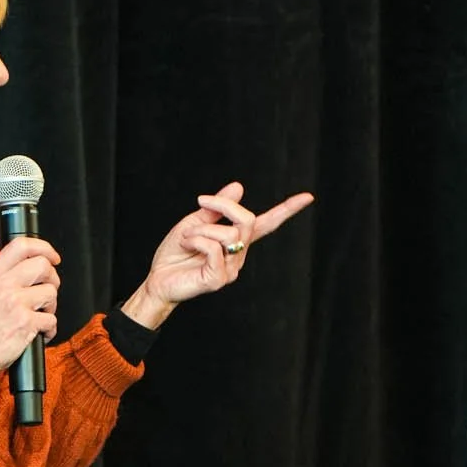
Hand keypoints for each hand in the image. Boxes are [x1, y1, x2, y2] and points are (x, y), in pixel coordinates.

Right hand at [0, 235, 60, 396]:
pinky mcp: (25, 323)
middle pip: (42, 265)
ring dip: (51, 307)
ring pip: (51, 292)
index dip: (44, 248)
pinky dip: (50, 330)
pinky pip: (52, 320)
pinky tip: (39, 334)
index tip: (52, 257)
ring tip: (39, 317)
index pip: (21, 245)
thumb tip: (30, 267)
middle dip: (52, 279)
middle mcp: (1, 284)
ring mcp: (14, 303)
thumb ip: (3, 277)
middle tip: (47, 292)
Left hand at [121, 181, 313, 328]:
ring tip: (186, 238)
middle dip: (223, 206)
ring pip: (228, 234)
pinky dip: (197, 240)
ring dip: (201, 229)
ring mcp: (231, 269)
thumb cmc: (176, 254)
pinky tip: (188, 246)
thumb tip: (239, 187)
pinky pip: (215, 249)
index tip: (308, 197)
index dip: (287, 210)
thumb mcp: (195, 222)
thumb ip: (217, 208)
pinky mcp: (219, 280)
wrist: (158, 280)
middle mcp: (239, 255)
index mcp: (237, 241)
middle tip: (200, 203)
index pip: (267, 224)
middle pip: (247, 220)